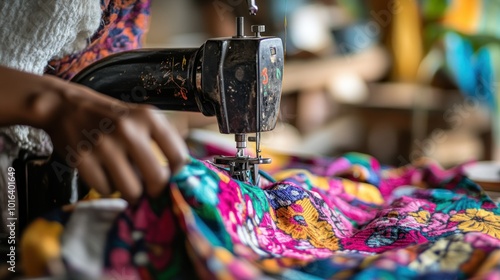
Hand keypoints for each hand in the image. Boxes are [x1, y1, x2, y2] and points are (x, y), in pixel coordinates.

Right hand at [0, 66, 188, 202]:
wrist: (67, 107)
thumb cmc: (113, 118)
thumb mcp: (142, 118)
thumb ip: (163, 142)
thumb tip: (180, 176)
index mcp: (148, 117)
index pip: (179, 156)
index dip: (177, 173)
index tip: (170, 176)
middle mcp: (127, 129)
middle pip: (157, 179)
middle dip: (156, 190)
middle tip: (150, 189)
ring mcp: (103, 145)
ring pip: (132, 191)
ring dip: (130, 192)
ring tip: (125, 179)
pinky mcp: (82, 159)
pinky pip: (106, 190)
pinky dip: (106, 188)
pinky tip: (104, 174)